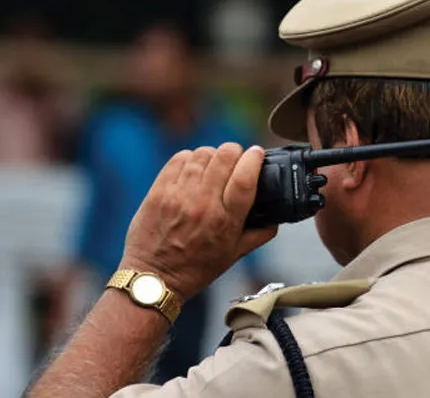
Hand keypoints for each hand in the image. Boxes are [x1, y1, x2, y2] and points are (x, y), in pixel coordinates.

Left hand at [120, 143, 276, 301]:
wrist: (153, 278)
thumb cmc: (195, 269)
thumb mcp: (234, 256)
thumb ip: (259, 235)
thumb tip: (276, 219)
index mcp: (225, 221)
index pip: (245, 177)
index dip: (254, 158)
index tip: (257, 154)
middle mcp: (203, 204)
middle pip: (225, 157)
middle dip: (235, 152)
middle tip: (236, 158)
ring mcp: (178, 195)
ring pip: (202, 154)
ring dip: (213, 154)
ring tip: (214, 164)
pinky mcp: (159, 191)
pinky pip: (179, 159)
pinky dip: (191, 158)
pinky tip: (194, 168)